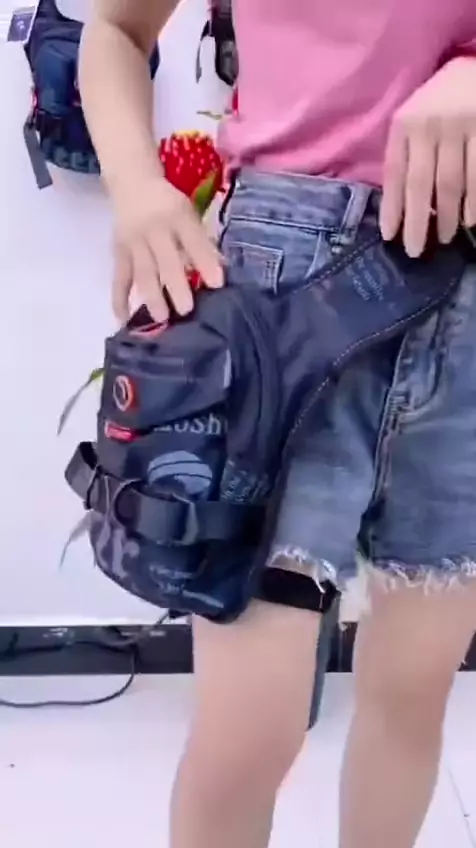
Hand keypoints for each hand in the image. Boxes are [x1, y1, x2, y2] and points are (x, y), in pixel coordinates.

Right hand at [111, 174, 223, 323]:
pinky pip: (119, 277)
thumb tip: (217, 275)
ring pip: (143, 273)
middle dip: (176, 286)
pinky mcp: (118, 252)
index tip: (218, 284)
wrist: (132, 184)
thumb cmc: (169, 205)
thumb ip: (202, 243)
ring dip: (152, 297)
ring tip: (162, 318)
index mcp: (177, 216)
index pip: (193, 241)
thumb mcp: (190, 214)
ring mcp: (133, 242)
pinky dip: (120, 298)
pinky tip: (124, 319)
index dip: (205, 261)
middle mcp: (154, 229)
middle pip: (166, 261)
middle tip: (186, 310)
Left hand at [380, 57, 475, 255]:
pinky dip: (474, 201)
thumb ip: (404, 153)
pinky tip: (470, 219)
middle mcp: (430, 124)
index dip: (392, 207)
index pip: (395, 173)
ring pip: (452, 183)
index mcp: (405, 124)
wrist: (470, 65)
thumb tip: (397, 205)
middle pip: (421, 184)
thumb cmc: (437, 102)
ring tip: (444, 237)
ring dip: (447, 216)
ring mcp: (461, 125)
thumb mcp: (412, 120)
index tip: (390, 237)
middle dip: (417, 222)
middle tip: (416, 251)